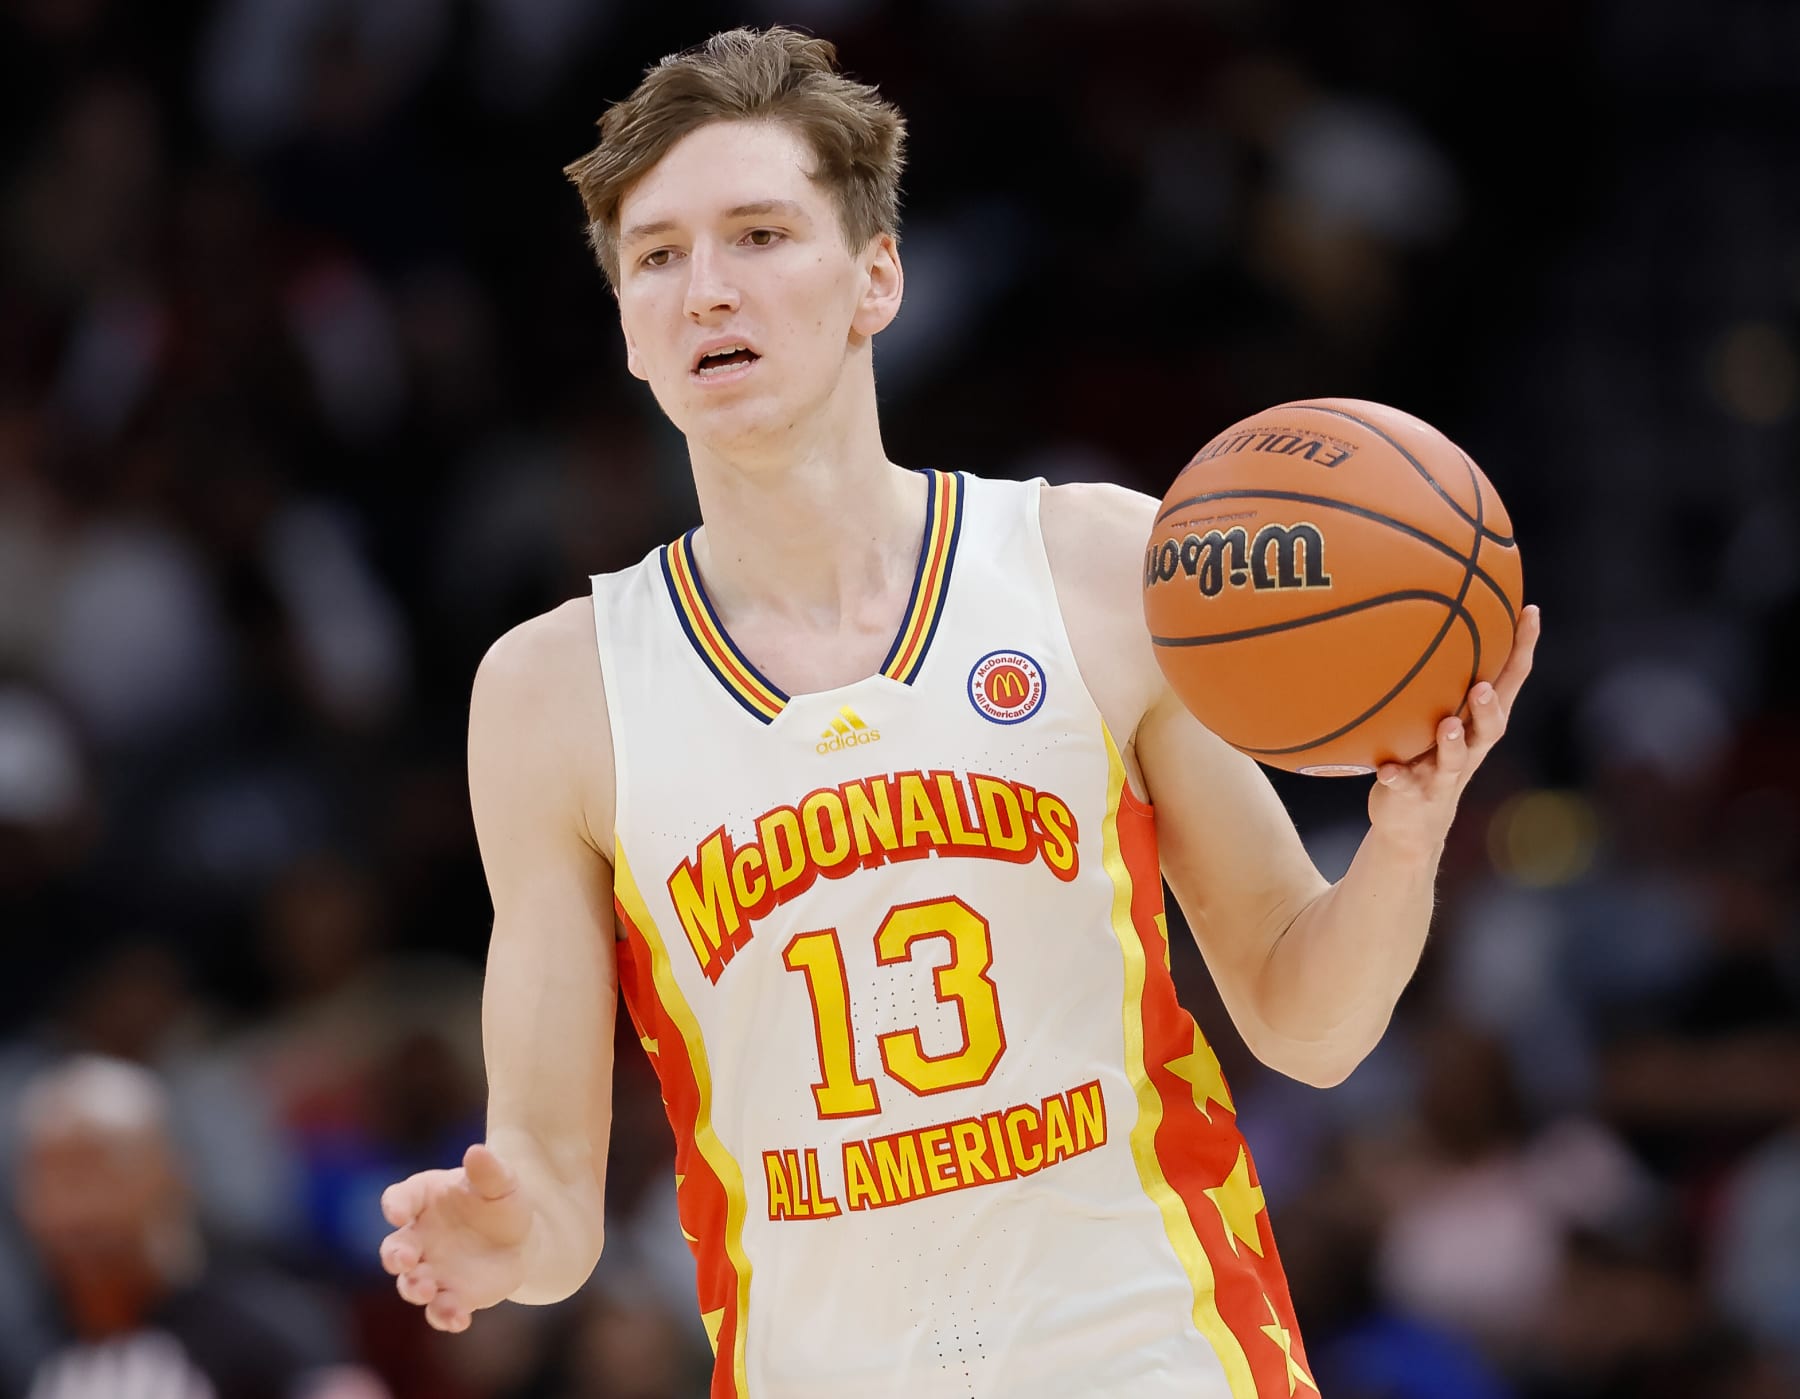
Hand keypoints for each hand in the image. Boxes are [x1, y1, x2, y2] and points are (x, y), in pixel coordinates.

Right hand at [378, 1143, 531, 1333]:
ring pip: (411, 1284)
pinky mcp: (452, 1295)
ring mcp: (431, 1270)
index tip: (398, 1212)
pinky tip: (459, 1319)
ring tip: (427, 1290)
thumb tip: (477, 1151)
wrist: (522, 1237)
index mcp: (423, 1199)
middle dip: (396, 1256)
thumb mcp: (501, 1181)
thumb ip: (488, 1170)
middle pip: (394, 1249)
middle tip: (405, 1260)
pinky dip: (445, 1316)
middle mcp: (419, 1237)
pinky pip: (440, 1310)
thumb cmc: (501, 1201)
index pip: (399, 1199)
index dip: (395, 1205)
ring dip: (415, 1289)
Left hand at [1369, 605, 1540, 851]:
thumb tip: (1421, 608)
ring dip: (1452, 743)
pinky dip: (1398, 778)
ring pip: (1454, 760)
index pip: (1508, 683)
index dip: (1522, 650)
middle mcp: (1468, 749)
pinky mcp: (1414, 796)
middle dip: (1490, 707)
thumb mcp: (1436, 711)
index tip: (1530, 611)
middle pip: (1491, 727)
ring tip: (1447, 725)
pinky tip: (1386, 769)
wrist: (1410, 820)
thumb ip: (1437, 675)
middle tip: (1484, 686)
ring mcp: (1442, 775)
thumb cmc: (1426, 752)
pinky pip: (1405, 786)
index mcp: (1478, 724)